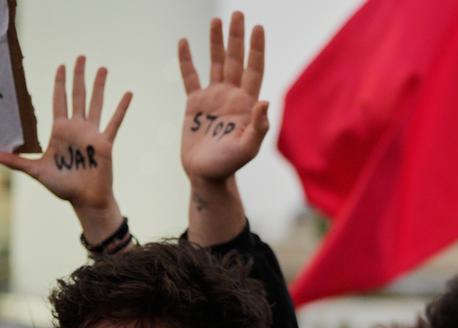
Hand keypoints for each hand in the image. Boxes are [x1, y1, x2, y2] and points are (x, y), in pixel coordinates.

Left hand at [0, 57, 128, 210]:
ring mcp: (92, 134)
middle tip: (80, 57)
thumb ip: (16, 160)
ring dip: (99, 85)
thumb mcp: (35, 170)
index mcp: (60, 130)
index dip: (59, 82)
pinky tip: (127, 94)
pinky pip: (114, 122)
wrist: (85, 199)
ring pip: (96, 103)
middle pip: (77, 95)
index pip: (58, 100)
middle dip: (78, 76)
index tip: (61, 66)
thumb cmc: (62, 187)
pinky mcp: (105, 143)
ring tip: (102, 68)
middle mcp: (76, 128)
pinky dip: (121, 108)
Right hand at [177, 12, 268, 183]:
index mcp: (247, 104)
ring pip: (215, 63)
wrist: (206, 174)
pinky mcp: (194, 103)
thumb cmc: (229, 164)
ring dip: (216, 42)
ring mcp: (213, 97)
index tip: (258, 28)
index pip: (254, 70)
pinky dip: (187, 60)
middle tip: (239, 14)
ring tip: (216, 21)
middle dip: (237, 37)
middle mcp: (232, 96)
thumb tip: (264, 101)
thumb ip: (258, 126)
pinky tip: (185, 42)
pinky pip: (190, 76)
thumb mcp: (247, 148)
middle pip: (236, 60)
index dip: (256, 49)